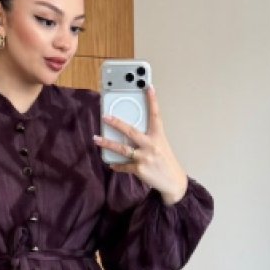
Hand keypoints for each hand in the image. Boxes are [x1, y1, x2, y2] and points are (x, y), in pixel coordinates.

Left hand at [92, 85, 188, 203]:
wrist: (173, 182)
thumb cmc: (166, 162)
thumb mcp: (161, 146)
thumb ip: (149, 138)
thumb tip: (131, 132)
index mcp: (159, 136)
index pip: (155, 115)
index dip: (152, 101)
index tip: (148, 87)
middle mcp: (151, 145)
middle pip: (131, 131)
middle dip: (117, 123)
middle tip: (105, 117)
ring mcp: (145, 157)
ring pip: (122, 149)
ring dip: (108, 143)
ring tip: (96, 139)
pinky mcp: (139, 169)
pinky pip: (124, 166)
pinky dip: (117, 165)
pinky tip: (111, 164)